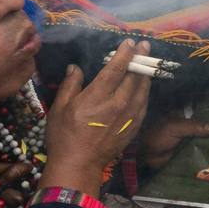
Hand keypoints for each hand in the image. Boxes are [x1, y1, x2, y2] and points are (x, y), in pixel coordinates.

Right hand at [43, 40, 151, 195]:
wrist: (79, 165)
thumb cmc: (64, 136)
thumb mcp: (60, 108)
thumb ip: (70, 85)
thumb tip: (75, 68)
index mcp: (98, 96)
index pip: (116, 68)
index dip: (125, 53)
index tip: (130, 42)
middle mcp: (117, 104)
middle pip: (134, 77)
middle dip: (141, 59)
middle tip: (146, 46)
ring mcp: (128, 117)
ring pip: (143, 90)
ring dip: (146, 74)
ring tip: (148, 63)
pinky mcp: (133, 128)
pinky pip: (144, 105)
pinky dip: (145, 92)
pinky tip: (144, 87)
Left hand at [139, 116, 208, 170]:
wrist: (146, 158)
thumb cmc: (157, 137)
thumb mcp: (175, 128)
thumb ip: (194, 126)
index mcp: (186, 118)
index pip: (205, 116)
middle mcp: (191, 129)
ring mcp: (192, 142)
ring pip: (207, 142)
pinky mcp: (191, 155)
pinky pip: (203, 153)